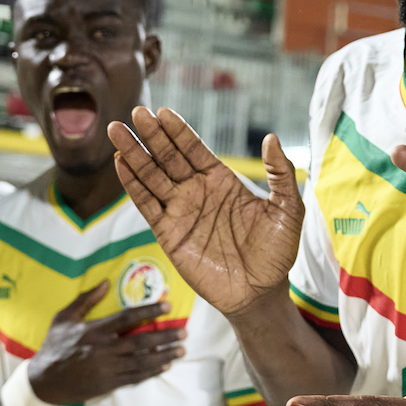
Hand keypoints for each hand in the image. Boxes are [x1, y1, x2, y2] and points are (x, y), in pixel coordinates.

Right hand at [27, 281, 186, 405]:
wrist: (43, 381)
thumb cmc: (54, 346)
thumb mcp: (64, 318)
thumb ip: (86, 300)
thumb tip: (106, 282)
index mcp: (95, 330)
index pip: (127, 317)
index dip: (149, 311)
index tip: (168, 306)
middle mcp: (104, 349)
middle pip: (142, 341)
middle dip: (166, 336)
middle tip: (185, 332)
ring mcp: (108, 368)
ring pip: (143, 361)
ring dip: (165, 355)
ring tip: (182, 349)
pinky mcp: (109, 383)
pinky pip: (136, 377)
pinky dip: (152, 372)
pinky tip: (165, 366)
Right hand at [108, 107, 303, 318]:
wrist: (261, 293)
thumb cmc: (277, 252)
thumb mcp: (288, 210)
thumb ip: (280, 173)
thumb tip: (272, 138)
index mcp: (222, 181)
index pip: (195, 149)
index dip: (178, 131)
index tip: (162, 112)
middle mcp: (197, 191)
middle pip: (169, 157)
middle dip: (152, 135)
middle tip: (136, 112)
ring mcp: (181, 211)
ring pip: (152, 176)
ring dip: (134, 154)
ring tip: (117, 131)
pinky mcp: (168, 234)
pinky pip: (147, 205)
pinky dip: (133, 185)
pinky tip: (121, 164)